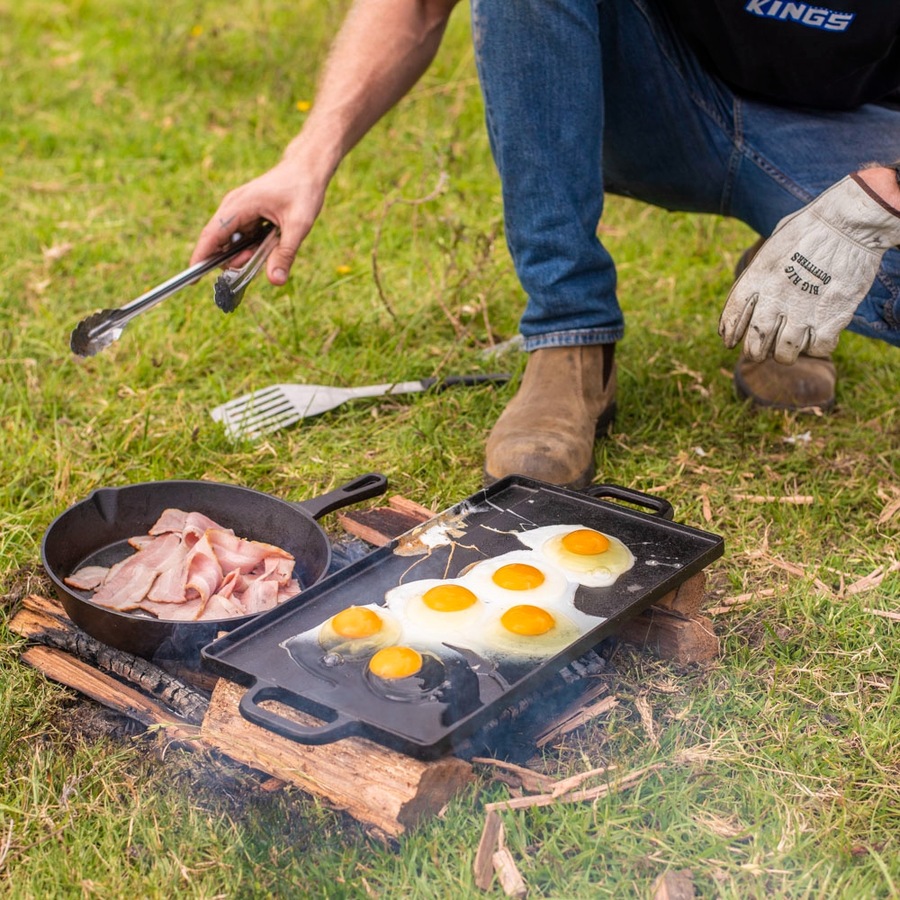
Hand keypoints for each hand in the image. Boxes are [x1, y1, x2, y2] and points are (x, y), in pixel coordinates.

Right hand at [190, 158, 328, 285]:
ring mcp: (237, 210)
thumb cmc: (303, 191)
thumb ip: (285, 253)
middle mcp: (232, 206)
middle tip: (256, 261)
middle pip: (218, 242)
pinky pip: (240, 236)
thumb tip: (276, 281)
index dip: (201, 257)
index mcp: (240, 206)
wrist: (306, 169)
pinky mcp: (245, 214)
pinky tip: (268, 240)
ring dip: (244, 253)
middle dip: (232, 259)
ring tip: (268, 245)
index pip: (212, 234)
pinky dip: (250, 246)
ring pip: (230, 241)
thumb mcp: (299, 225)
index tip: (193, 278)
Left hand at [719, 174, 899, 362]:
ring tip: (791, 347)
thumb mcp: (775, 243)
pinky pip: (819, 349)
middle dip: (756, 352)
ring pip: (784, 354)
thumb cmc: (813, 225)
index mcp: (758, 277)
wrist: (851, 221)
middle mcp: (775, 298)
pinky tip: (821, 338)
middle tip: (762, 351)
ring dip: (786, 354)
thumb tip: (754, 288)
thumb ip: (761, 270)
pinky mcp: (832, 318)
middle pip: (755, 344)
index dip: (729, 332)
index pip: (732, 315)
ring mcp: (803, 311)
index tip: (730, 341)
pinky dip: (819, 348)